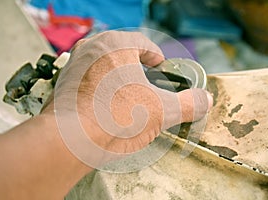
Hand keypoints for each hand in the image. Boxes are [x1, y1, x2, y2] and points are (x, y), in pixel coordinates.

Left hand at [42, 30, 212, 166]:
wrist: (68, 140)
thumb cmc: (114, 118)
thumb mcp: (162, 111)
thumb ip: (188, 103)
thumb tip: (205, 100)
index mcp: (115, 44)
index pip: (143, 44)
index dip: (156, 57)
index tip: (161, 67)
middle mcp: (91, 49)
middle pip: (120, 53)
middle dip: (136, 67)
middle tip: (146, 82)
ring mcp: (73, 66)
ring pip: (102, 66)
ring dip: (116, 78)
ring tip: (126, 97)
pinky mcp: (63, 85)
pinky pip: (86, 81)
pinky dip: (98, 89)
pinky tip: (105, 108)